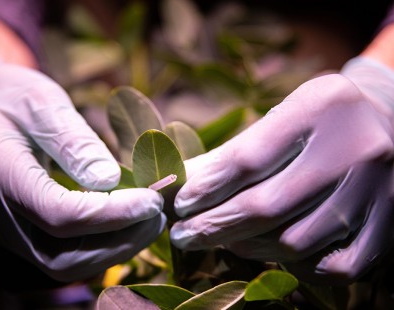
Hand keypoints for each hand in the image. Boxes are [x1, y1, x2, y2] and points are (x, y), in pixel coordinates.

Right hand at [0, 42, 165, 281]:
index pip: (60, 215)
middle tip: (158, 214)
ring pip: (65, 265)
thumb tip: (110, 179)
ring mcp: (8, 229)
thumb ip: (73, 141)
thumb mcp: (42, 103)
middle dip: (119, 241)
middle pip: (63, 255)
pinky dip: (101, 247)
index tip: (152, 199)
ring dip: (115, 249)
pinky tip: (127, 224)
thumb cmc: (9, 96)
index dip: (112, 214)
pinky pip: (64, 256)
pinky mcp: (22, 232)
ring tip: (150, 220)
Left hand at [170, 57, 393, 283]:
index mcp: (321, 107)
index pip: (248, 159)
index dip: (206, 189)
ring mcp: (377, 192)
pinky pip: (333, 267)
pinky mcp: (389, 226)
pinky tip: (274, 254)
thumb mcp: (280, 117)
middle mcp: (356, 148)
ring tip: (225, 241)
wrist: (387, 123)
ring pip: (295, 242)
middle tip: (183, 236)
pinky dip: (295, 267)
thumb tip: (184, 184)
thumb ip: (234, 151)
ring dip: (248, 247)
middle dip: (214, 227)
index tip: (179, 205)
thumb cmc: (318, 121)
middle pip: (268, 206)